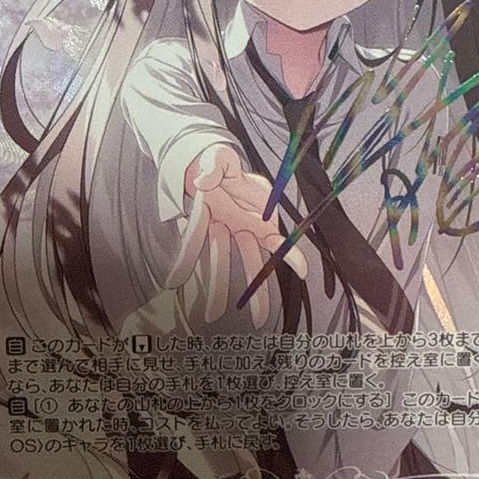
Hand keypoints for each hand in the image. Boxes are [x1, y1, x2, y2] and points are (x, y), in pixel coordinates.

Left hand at [164, 144, 307, 326]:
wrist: (197, 159)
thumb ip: (216, 166)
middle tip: (260, 320)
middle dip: (257, 292)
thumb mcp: (220, 157)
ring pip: (224, 262)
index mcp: (258, 208)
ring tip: (211, 315)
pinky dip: (187, 264)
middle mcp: (245, 224)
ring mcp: (225, 229)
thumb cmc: (218, 159)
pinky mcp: (204, 229)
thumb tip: (203, 180)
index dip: (289, 254)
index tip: (302, 272)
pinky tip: (177, 281)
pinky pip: (197, 250)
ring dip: (218, 287)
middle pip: (253, 261)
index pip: (277, 235)